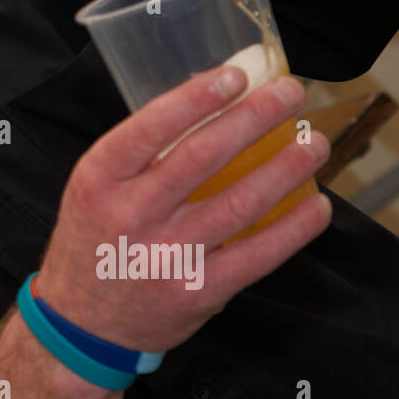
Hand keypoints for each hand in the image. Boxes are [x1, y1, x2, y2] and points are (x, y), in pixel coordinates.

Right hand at [36, 64, 331, 353]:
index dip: (198, 98)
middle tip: (289, 93)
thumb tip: (211, 105)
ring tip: (313, 143)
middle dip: (254, 118)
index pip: (151, 127)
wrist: (82, 323)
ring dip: (285, 169)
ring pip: (239, 203)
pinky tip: (316, 205)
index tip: (237, 75)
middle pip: (203, 157)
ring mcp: (167, 255)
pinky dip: (293, 229)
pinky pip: (256, 255)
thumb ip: (140, 153)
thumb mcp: (95, 188)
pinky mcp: (197, 290)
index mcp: (100, 179)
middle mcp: (132, 214)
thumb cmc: (92, 242)